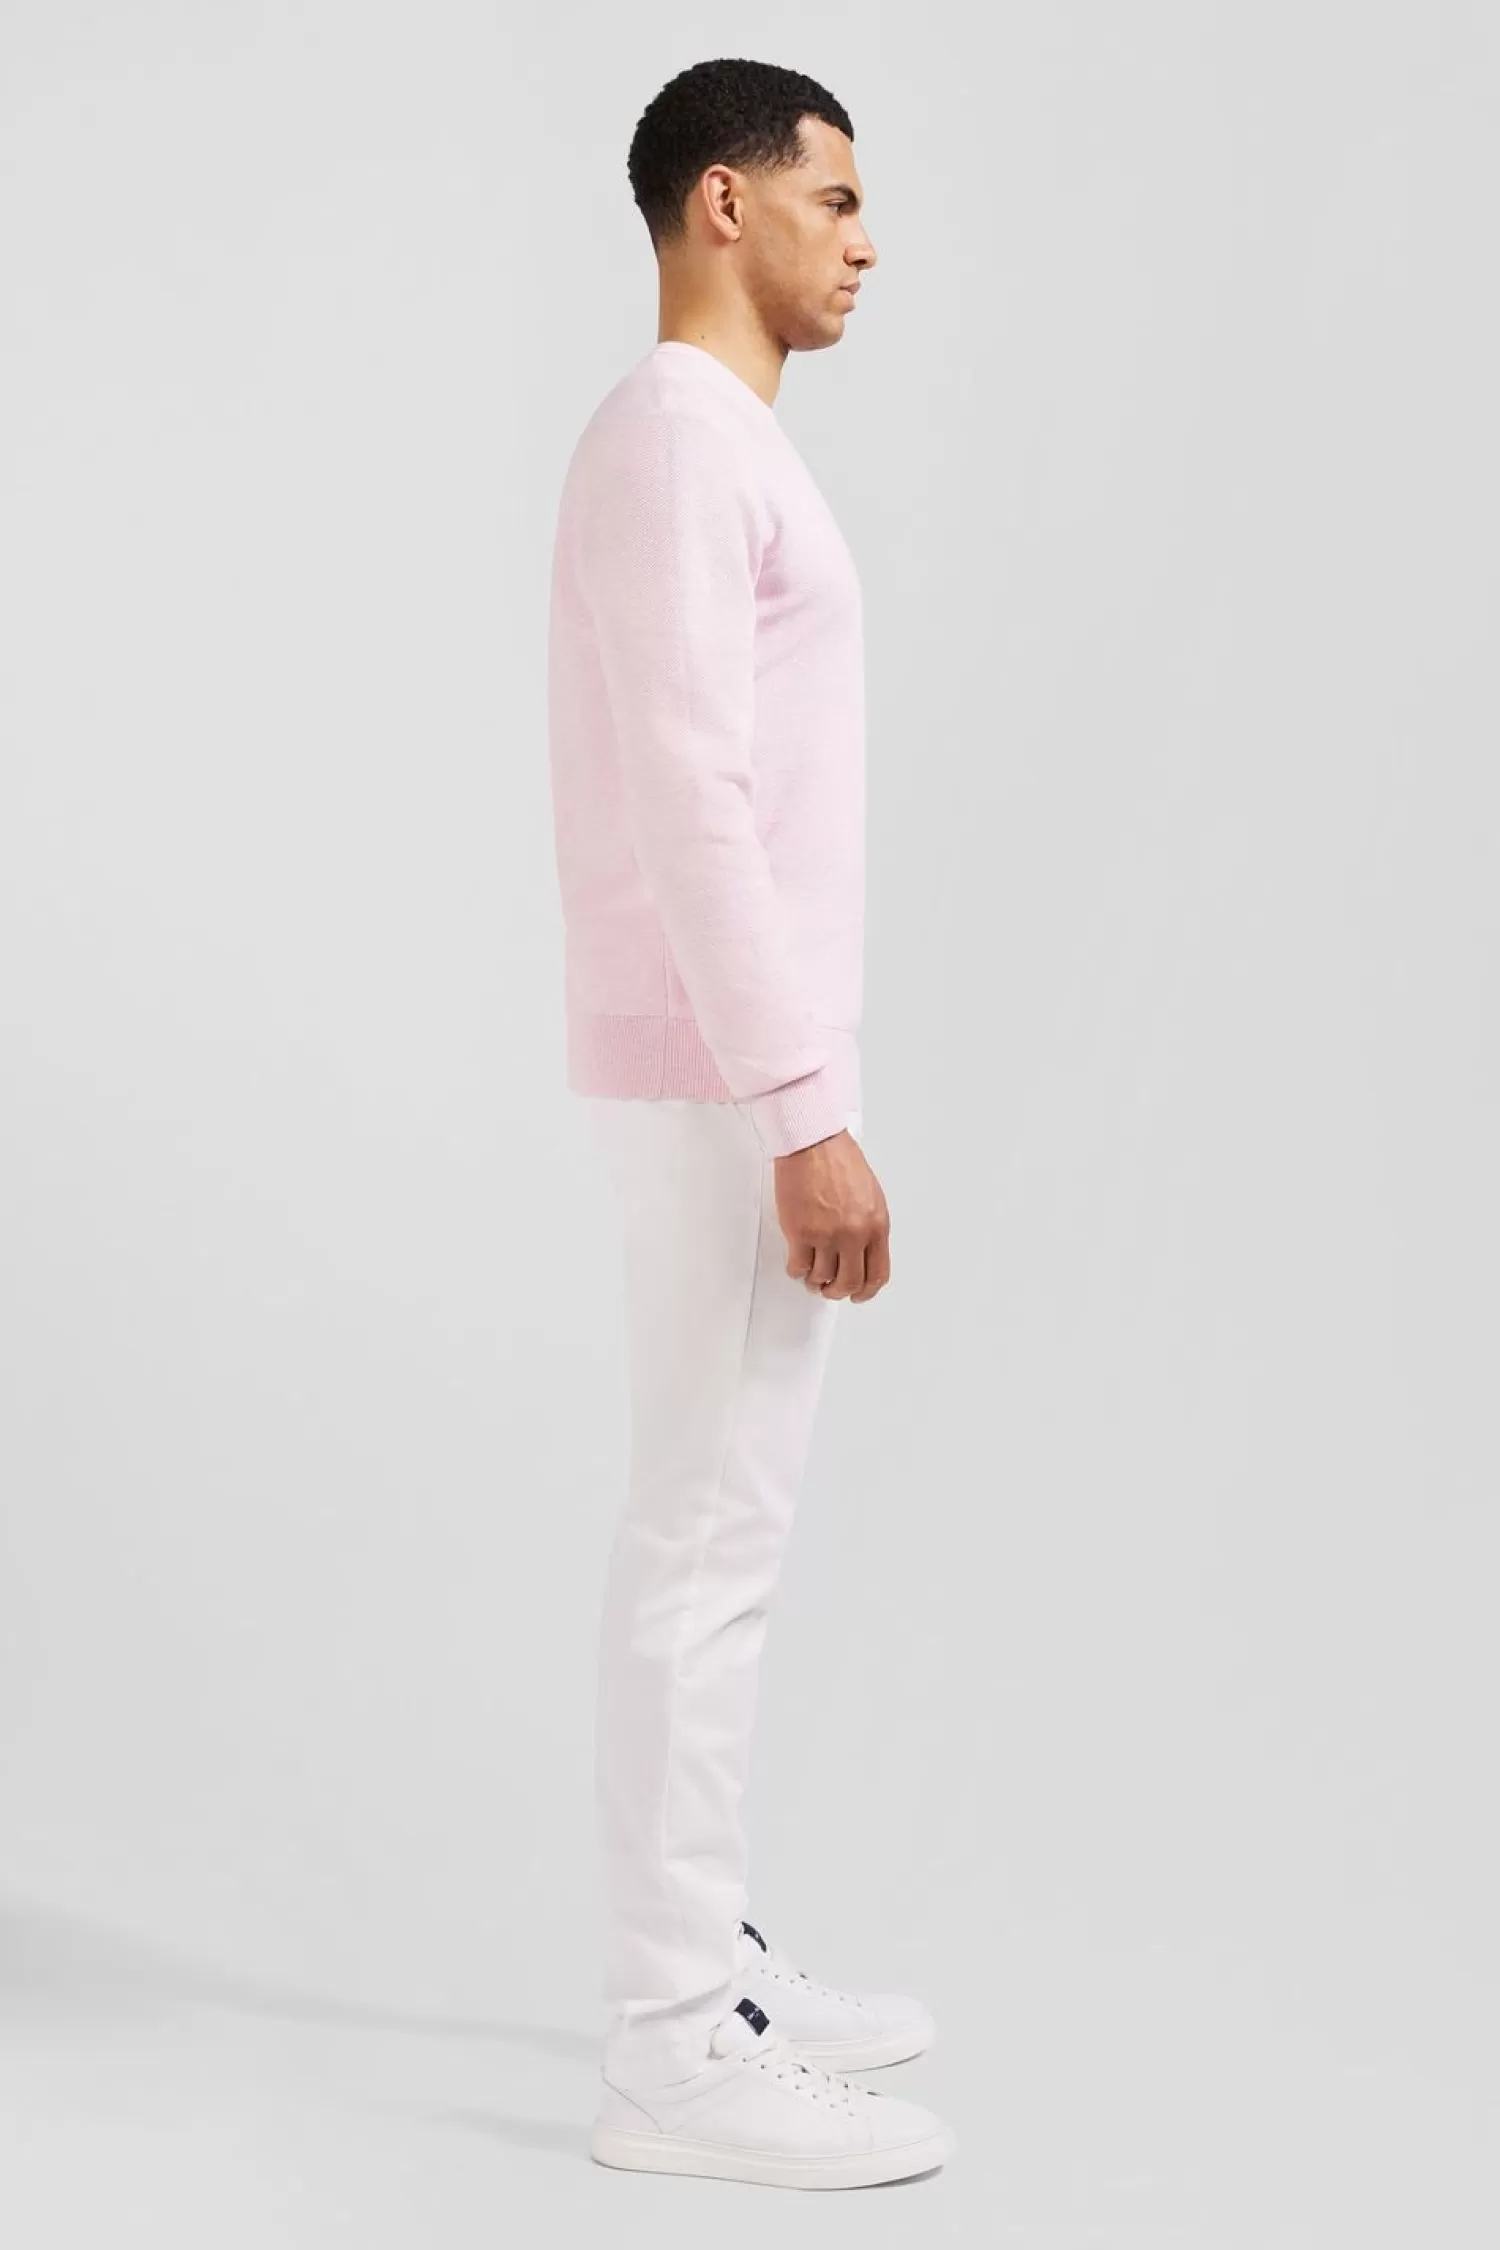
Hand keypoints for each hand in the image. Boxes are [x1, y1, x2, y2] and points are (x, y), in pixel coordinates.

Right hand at [772, 1126, 890, 1301]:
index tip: (858, 1294)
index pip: (877, 1274)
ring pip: (822, 1278)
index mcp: (876, 1226)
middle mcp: (854, 1234)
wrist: (813, 1143)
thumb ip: (869, 1226)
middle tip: (830, 1289)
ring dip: (815, 1281)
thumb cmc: (839, 1160)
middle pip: (849, 1282)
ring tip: (811, 1274)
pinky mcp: (801, 1232)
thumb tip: (861, 1252)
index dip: (866, 1291)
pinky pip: (799, 1267)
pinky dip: (797, 1270)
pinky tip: (797, 1263)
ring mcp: (826, 1236)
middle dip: (838, 1291)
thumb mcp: (870, 1195)